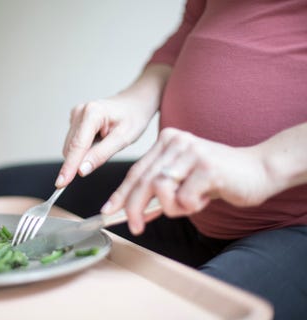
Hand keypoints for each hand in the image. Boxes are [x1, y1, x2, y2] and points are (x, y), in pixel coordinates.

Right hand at [54, 64, 170, 187]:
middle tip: (108, 151)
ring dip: (85, 153)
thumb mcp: (124, 139)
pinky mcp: (75, 120)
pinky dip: (85, 148)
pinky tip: (100, 139)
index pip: (76, 146)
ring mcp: (75, 114)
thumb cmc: (134, 117)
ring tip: (106, 142)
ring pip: (71, 147)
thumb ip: (101, 155)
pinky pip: (74, 143)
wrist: (135, 102)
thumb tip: (81, 170)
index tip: (60, 184)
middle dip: (82, 160)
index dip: (68, 167)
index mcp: (92, 113)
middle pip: (71, 148)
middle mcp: (79, 111)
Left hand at [101, 127, 275, 234]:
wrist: (258, 169)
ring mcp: (192, 152)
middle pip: (143, 180)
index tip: (108, 210)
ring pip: (160, 188)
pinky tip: (203, 200)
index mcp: (167, 140)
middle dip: (134, 208)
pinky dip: (189, 207)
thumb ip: (160, 189)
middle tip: (135, 227)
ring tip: (188, 205)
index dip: (121, 193)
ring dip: (170, 207)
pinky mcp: (207, 167)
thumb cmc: (217, 177)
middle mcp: (177, 141)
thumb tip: (133, 211)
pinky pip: (184, 197)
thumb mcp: (183, 179)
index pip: (136, 171)